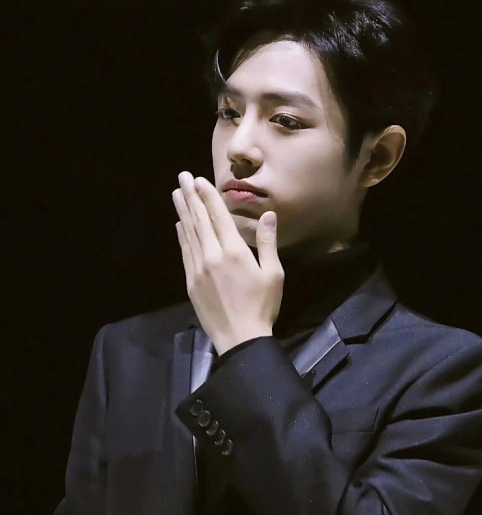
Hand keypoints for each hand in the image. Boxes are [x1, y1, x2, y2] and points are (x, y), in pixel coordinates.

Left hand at [172, 172, 283, 354]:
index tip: (198, 179)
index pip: (218, 216)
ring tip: (176, 193)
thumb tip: (269, 214)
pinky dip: (181, 235)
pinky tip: (179, 225)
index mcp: (233, 251)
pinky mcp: (191, 281)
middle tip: (182, 177)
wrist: (240, 338)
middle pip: (199, 220)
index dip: (208, 196)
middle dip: (190, 196)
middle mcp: (212, 255)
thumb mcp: (273, 273)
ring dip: (182, 212)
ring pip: (188, 233)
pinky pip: (184, 252)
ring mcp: (198, 268)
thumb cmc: (262, 306)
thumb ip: (267, 242)